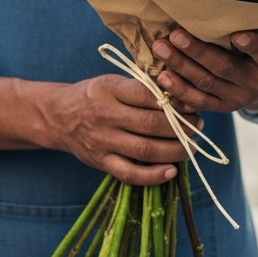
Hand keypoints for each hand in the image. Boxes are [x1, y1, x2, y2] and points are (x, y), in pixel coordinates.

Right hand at [48, 74, 202, 186]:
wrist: (59, 116)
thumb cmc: (94, 95)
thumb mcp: (113, 80)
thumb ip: (142, 87)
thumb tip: (180, 95)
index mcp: (110, 89)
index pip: (148, 94)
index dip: (175, 100)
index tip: (192, 102)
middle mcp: (105, 116)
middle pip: (151, 124)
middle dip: (181, 126)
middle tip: (198, 125)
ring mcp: (102, 142)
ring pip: (145, 150)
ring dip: (175, 150)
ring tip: (192, 146)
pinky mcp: (101, 162)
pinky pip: (129, 174)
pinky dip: (153, 175)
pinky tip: (171, 171)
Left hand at [152, 29, 257, 114]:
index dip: (252, 46)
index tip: (237, 35)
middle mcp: (256, 83)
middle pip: (224, 68)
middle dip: (198, 51)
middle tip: (175, 34)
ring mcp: (236, 98)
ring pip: (206, 83)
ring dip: (180, 67)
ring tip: (161, 49)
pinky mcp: (221, 107)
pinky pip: (198, 101)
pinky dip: (179, 91)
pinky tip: (162, 78)